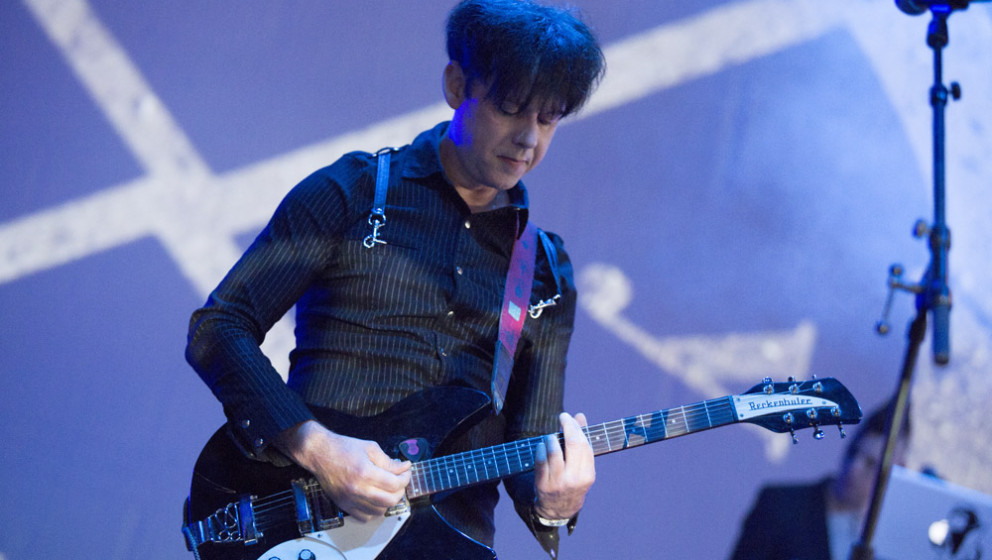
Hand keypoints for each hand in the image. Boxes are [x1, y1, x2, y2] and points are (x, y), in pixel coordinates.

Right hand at [277, 420, 410, 521]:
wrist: (319, 453)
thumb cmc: (343, 448)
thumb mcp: (370, 448)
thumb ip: (388, 461)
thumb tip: (404, 468)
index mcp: (365, 473)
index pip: (394, 484)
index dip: (405, 478)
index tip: (406, 471)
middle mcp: (358, 489)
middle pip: (390, 500)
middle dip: (400, 490)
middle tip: (400, 481)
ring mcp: (350, 499)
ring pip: (379, 511)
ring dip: (388, 501)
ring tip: (388, 489)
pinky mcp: (343, 505)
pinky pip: (364, 517)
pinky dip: (374, 511)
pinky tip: (375, 499)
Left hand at [533, 412, 595, 520]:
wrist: (559, 508)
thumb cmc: (572, 481)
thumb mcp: (581, 466)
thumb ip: (581, 440)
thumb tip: (580, 416)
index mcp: (588, 474)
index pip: (584, 445)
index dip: (576, 427)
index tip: (569, 417)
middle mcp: (574, 479)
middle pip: (573, 445)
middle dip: (567, 426)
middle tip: (562, 417)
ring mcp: (558, 482)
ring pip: (554, 452)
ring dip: (551, 438)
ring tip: (550, 436)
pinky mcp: (543, 484)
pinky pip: (540, 461)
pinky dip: (541, 449)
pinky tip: (542, 445)